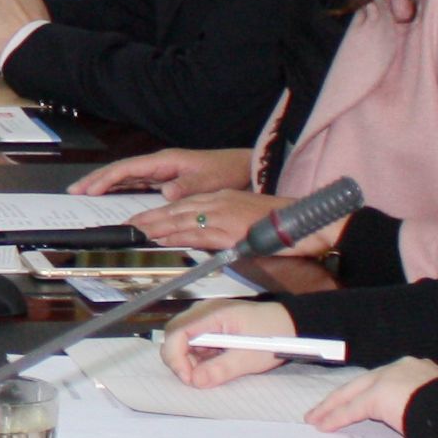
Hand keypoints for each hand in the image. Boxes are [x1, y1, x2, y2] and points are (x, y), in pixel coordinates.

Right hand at [69, 146, 255, 198]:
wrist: (241, 168)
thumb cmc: (225, 171)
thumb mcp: (206, 181)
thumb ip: (185, 188)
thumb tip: (165, 195)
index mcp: (164, 161)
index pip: (128, 169)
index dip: (106, 179)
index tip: (89, 190)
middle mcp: (158, 165)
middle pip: (121, 172)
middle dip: (97, 180)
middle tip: (74, 191)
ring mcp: (161, 172)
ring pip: (126, 178)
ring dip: (105, 186)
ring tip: (84, 194)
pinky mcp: (165, 181)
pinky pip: (137, 185)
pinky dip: (120, 190)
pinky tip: (110, 197)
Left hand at [131, 188, 293, 246]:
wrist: (306, 222)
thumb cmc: (281, 223)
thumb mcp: (247, 220)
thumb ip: (226, 227)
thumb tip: (208, 238)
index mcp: (223, 199)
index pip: (186, 204)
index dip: (163, 212)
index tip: (144, 219)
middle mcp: (220, 203)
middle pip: (178, 210)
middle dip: (151, 217)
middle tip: (130, 225)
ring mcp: (224, 216)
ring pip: (182, 219)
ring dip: (157, 226)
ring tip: (137, 232)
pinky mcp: (230, 231)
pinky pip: (198, 233)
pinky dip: (177, 236)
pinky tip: (162, 239)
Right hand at [160, 298, 295, 385]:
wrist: (292, 325)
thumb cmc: (274, 336)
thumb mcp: (250, 357)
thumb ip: (221, 369)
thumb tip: (195, 381)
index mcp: (213, 314)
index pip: (177, 332)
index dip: (175, 357)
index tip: (188, 378)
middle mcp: (204, 312)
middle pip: (174, 335)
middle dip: (179, 360)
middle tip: (196, 380)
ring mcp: (206, 318)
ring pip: (181, 341)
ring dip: (189, 361)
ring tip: (209, 373)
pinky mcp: (211, 326)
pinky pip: (194, 343)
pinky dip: (198, 358)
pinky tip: (214, 365)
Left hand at [305, 358, 437, 433]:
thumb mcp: (436, 402)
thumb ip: (418, 403)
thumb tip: (409, 418)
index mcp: (414, 368)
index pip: (380, 379)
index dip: (363, 390)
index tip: (352, 398)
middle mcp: (397, 368)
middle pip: (359, 383)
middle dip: (338, 397)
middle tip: (320, 409)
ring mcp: (386, 379)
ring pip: (350, 395)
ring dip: (331, 409)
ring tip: (316, 419)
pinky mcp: (377, 397)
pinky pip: (351, 410)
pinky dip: (336, 419)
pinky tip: (324, 426)